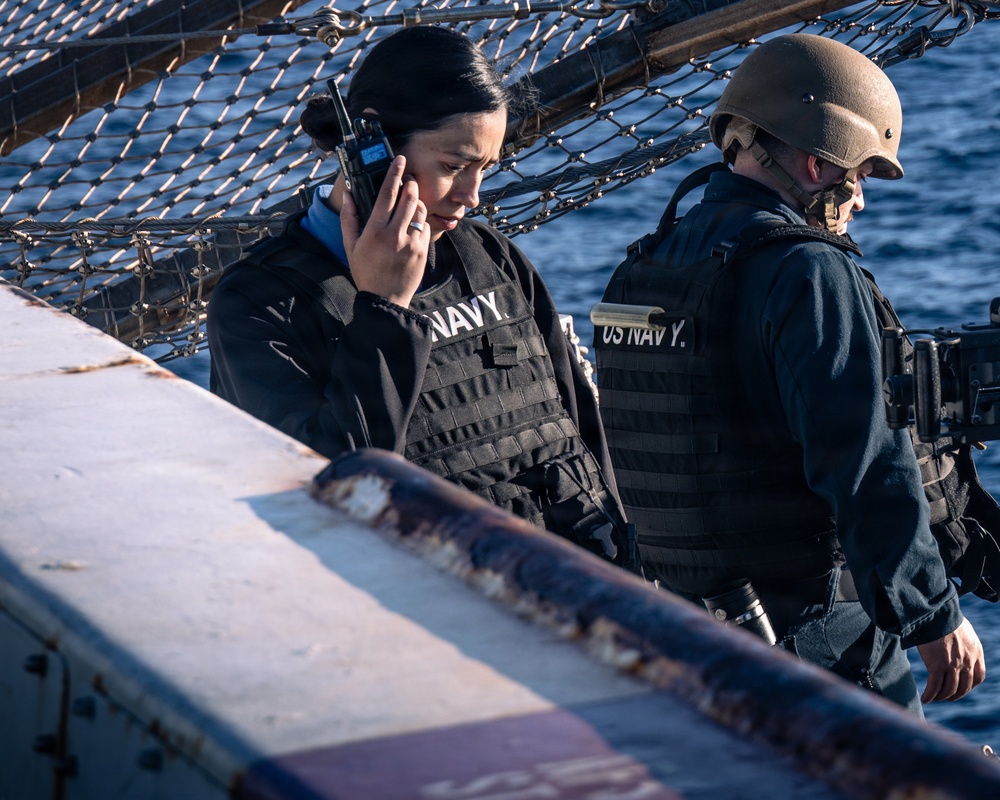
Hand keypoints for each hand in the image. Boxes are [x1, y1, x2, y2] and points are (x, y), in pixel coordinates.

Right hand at [341, 155, 428, 307]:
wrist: (386, 299)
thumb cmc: (366, 272)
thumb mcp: (350, 246)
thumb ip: (348, 218)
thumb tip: (349, 195)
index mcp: (375, 231)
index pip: (387, 194)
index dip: (394, 173)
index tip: (400, 159)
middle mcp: (395, 234)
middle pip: (409, 197)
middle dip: (410, 183)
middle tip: (408, 178)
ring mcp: (411, 242)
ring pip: (420, 209)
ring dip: (417, 200)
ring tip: (410, 201)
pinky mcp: (422, 250)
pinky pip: (426, 225)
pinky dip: (421, 218)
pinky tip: (413, 221)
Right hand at [916, 618, 984, 701]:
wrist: (935, 614)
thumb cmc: (945, 618)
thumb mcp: (963, 631)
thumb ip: (964, 643)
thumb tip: (955, 647)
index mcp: (976, 652)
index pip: (978, 677)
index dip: (970, 686)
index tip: (960, 688)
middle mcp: (967, 661)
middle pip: (964, 687)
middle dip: (955, 695)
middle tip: (946, 697)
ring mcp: (953, 665)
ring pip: (949, 689)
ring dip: (942, 697)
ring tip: (934, 698)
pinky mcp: (937, 666)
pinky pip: (935, 686)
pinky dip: (930, 695)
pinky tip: (926, 698)